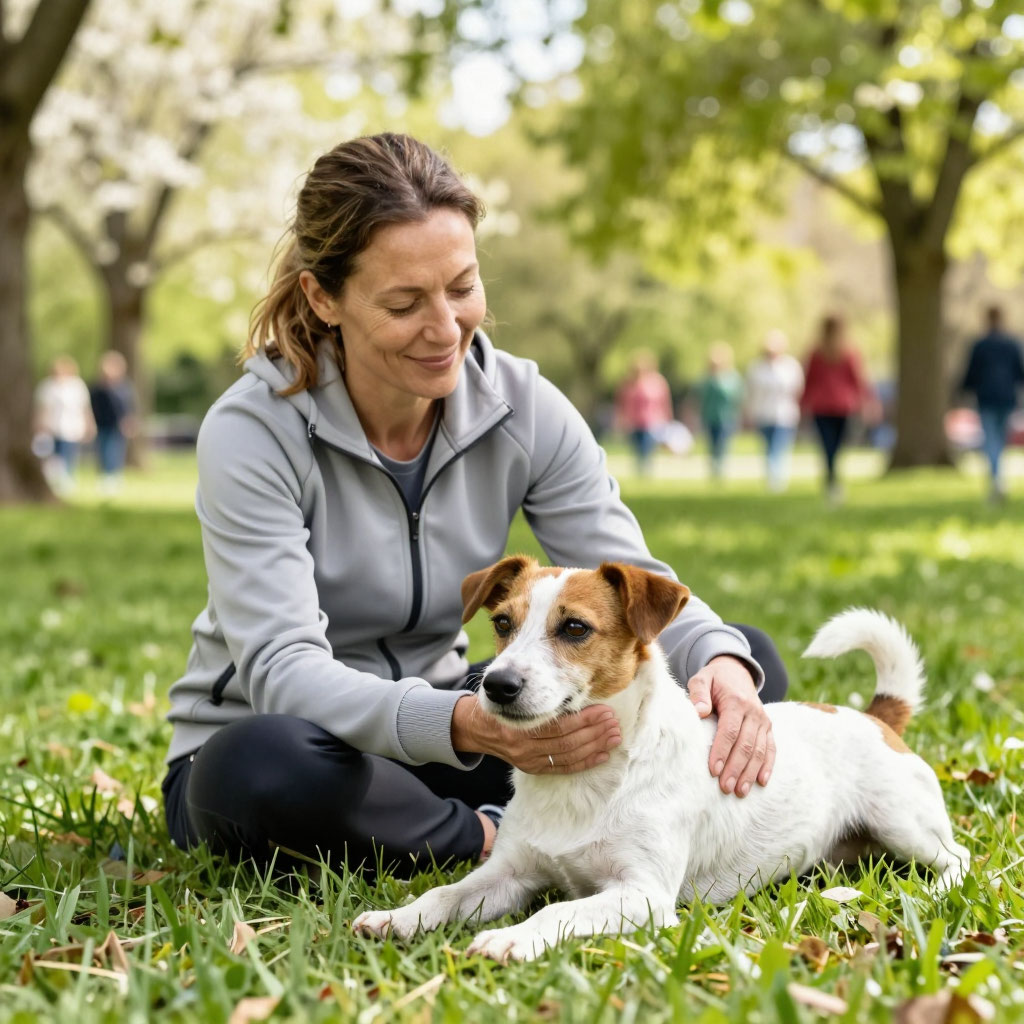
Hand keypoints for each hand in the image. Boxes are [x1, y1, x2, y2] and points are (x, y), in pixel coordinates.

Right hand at [451, 695, 620, 774]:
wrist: (477, 726)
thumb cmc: (499, 700)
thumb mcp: (510, 687)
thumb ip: (532, 685)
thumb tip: (567, 677)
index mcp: (518, 725)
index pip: (559, 726)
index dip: (585, 720)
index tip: (605, 710)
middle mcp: (523, 746)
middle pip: (567, 741)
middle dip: (594, 732)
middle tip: (614, 721)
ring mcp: (528, 759)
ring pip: (568, 755)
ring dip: (595, 746)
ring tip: (614, 735)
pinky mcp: (532, 768)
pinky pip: (563, 768)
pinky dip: (585, 762)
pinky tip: (603, 754)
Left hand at [688, 655, 774, 797]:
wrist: (736, 672)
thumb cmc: (714, 679)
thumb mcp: (702, 679)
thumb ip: (698, 693)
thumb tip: (699, 711)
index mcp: (736, 701)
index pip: (729, 730)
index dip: (721, 751)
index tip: (713, 770)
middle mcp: (754, 712)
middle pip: (746, 745)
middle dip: (736, 768)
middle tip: (725, 788)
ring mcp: (763, 721)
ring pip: (759, 750)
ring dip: (750, 772)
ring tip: (740, 792)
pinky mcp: (768, 728)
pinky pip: (771, 748)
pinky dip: (768, 765)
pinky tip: (762, 782)